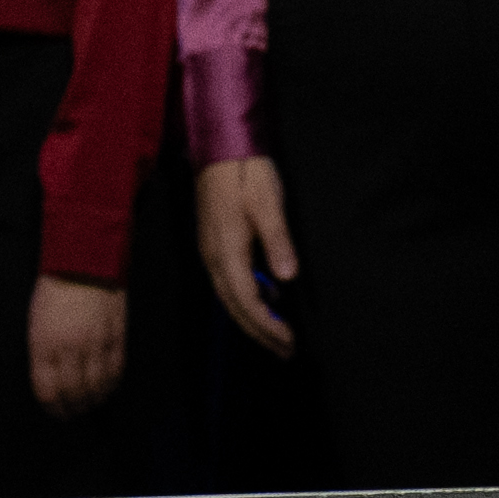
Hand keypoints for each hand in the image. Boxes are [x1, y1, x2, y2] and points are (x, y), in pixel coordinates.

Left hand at [27, 275, 129, 417]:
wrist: (83, 261)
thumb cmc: (54, 290)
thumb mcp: (36, 324)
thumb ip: (42, 355)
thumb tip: (52, 382)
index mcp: (44, 345)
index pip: (48, 391)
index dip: (53, 408)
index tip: (56, 412)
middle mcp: (69, 348)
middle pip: (73, 394)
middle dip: (73, 409)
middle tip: (73, 412)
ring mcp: (95, 343)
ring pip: (97, 387)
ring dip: (94, 400)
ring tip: (91, 403)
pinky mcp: (115, 336)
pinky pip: (115, 370)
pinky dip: (112, 385)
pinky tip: (107, 388)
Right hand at [198, 156, 299, 351]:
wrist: (220, 146)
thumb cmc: (245, 171)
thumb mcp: (268, 201)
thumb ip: (277, 240)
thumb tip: (287, 276)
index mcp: (226, 250)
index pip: (247, 301)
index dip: (267, 326)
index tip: (288, 342)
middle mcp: (213, 257)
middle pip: (235, 307)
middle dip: (259, 333)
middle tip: (285, 351)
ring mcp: (210, 251)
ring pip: (229, 298)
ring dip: (252, 320)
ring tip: (276, 336)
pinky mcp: (213, 243)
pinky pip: (227, 283)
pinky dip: (245, 300)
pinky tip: (264, 301)